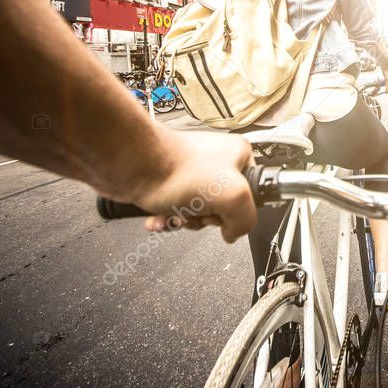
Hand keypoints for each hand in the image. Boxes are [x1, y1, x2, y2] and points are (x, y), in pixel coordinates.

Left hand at [130, 130, 255, 242]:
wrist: (134, 165)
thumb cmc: (178, 171)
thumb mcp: (233, 196)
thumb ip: (246, 219)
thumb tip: (233, 232)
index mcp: (238, 155)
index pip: (253, 192)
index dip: (237, 208)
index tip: (224, 209)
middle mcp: (215, 160)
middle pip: (223, 206)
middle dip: (207, 218)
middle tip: (197, 209)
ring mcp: (191, 171)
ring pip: (199, 211)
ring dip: (186, 220)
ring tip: (176, 211)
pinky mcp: (169, 181)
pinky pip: (176, 209)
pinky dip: (168, 218)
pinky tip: (159, 218)